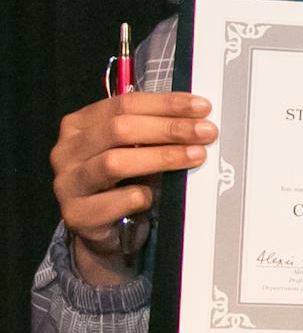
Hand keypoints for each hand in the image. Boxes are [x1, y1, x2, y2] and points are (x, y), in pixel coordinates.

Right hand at [50, 92, 215, 284]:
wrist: (104, 228)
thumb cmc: (123, 181)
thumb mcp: (135, 149)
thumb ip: (154, 130)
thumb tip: (198, 118)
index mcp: (81, 125)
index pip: (124, 103)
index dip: (166, 104)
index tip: (202, 108)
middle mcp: (67, 151)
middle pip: (119, 129)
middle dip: (169, 128)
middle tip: (205, 133)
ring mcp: (68, 183)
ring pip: (115, 162)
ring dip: (162, 157)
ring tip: (196, 156)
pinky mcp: (76, 214)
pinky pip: (113, 201)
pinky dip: (140, 195)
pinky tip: (156, 196)